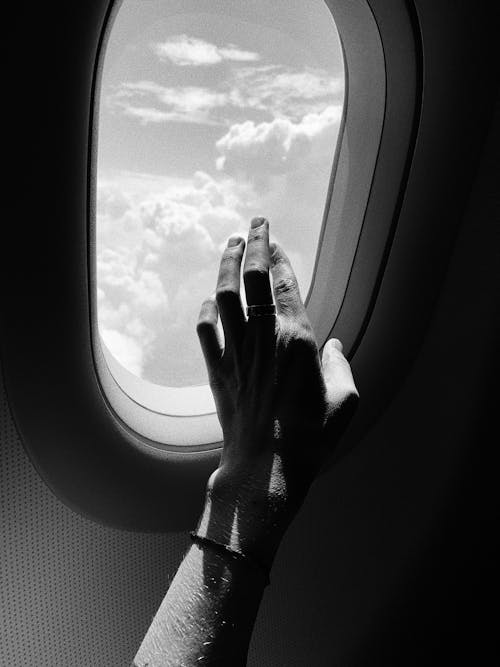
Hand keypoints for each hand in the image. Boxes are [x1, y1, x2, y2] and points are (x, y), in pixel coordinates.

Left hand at [196, 217, 358, 567]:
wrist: (265, 468)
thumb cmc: (310, 439)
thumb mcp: (344, 402)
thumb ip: (340, 366)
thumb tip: (333, 346)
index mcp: (296, 339)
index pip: (284, 283)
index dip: (278, 254)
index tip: (274, 235)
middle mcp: (262, 337)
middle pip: (253, 278)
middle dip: (253, 244)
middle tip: (254, 224)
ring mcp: (235, 352)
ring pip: (224, 296)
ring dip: (226, 266)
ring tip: (229, 244)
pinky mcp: (216, 371)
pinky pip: (204, 331)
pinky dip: (204, 311)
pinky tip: (208, 302)